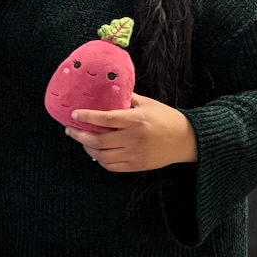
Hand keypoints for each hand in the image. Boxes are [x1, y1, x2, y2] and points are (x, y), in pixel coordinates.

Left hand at [65, 94, 198, 170]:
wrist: (186, 140)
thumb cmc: (166, 118)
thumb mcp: (148, 103)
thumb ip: (127, 98)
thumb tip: (108, 90)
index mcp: (136, 120)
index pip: (106, 119)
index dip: (87, 117)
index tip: (74, 114)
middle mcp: (134, 139)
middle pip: (99, 141)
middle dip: (80, 136)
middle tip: (70, 130)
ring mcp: (135, 155)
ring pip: (102, 156)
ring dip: (88, 149)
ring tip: (82, 140)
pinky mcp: (136, 166)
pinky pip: (112, 166)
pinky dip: (100, 160)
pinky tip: (96, 152)